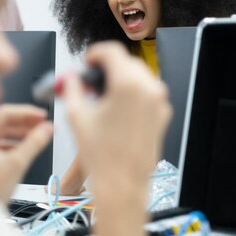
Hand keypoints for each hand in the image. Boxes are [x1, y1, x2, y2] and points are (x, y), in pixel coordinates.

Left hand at [0, 104, 52, 201]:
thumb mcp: (17, 164)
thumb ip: (34, 143)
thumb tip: (47, 129)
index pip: (3, 113)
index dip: (25, 112)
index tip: (41, 116)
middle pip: (1, 122)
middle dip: (24, 122)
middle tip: (42, 124)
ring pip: (1, 132)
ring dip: (20, 132)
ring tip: (38, 135)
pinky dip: (13, 142)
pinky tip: (26, 147)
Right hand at [63, 42, 171, 201]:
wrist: (122, 183)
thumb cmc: (101, 155)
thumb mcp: (77, 115)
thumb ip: (73, 88)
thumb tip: (72, 79)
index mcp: (127, 84)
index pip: (112, 51)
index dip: (96, 53)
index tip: (88, 61)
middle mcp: (148, 89)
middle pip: (127, 62)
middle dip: (109, 67)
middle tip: (93, 80)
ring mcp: (159, 102)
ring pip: (139, 77)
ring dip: (122, 79)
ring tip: (103, 97)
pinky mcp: (162, 115)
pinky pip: (148, 94)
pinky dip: (133, 94)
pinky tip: (117, 111)